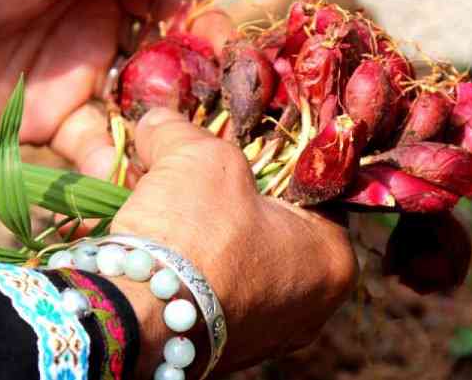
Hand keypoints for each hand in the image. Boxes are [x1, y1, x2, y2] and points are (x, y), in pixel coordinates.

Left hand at [0, 0, 228, 171]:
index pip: (173, 6)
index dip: (203, 27)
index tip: (226, 49)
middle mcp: (104, 35)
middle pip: (166, 62)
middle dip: (196, 84)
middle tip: (222, 108)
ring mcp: (83, 80)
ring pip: (138, 107)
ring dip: (164, 130)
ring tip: (186, 151)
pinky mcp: (58, 122)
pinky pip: (94, 144)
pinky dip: (110, 161)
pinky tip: (121, 172)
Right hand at [110, 108, 357, 377]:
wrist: (138, 319)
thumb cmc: (195, 233)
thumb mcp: (199, 158)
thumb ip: (183, 131)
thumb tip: (156, 121)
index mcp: (333, 258)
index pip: (311, 192)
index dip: (271, 162)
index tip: (238, 152)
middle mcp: (313, 305)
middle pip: (272, 227)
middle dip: (232, 199)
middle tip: (196, 181)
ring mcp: (271, 333)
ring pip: (242, 262)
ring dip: (207, 234)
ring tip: (168, 212)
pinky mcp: (229, 350)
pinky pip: (217, 292)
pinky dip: (194, 269)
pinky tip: (162, 251)